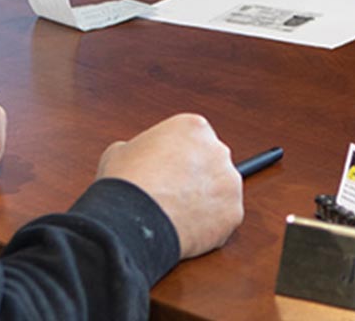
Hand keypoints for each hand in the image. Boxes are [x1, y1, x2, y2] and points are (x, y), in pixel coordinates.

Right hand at [97, 113, 243, 258]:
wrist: (133, 220)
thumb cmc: (126, 184)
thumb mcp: (121, 150)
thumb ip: (140, 148)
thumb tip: (139, 158)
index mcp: (194, 127)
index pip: (194, 139)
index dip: (180, 157)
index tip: (169, 171)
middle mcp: (218, 150)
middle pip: (211, 162)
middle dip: (196, 177)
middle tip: (173, 193)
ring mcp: (229, 182)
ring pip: (221, 191)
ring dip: (205, 201)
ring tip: (178, 213)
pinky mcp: (233, 213)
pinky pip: (224, 218)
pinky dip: (210, 226)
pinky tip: (187, 228)